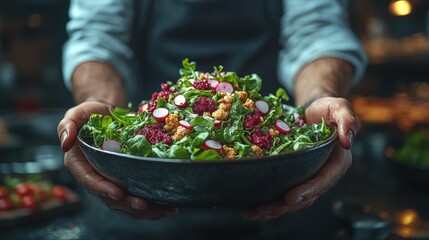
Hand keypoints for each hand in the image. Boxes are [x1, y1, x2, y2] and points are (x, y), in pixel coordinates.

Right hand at [57, 101, 177, 218]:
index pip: (89, 180)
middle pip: (109, 197)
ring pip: (125, 203)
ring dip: (143, 210)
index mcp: (80, 164)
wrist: (108, 113)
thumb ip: (68, 125)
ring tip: (162, 209)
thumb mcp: (77, 113)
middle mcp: (94, 177)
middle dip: (127, 203)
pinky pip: (136, 197)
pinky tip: (169, 206)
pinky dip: (152, 205)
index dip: (103, 189)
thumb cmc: (91, 113)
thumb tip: (65, 143)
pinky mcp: (125, 181)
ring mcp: (111, 181)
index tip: (118, 193)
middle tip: (143, 204)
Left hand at [241, 96, 356, 220]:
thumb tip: (347, 141)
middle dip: (284, 206)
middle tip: (262, 210)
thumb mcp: (339, 108)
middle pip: (306, 197)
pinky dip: (268, 201)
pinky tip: (250, 206)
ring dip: (272, 209)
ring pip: (293, 200)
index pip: (323, 180)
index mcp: (337, 162)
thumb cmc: (327, 107)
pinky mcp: (295, 176)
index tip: (290, 197)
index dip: (308, 191)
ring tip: (251, 212)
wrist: (314, 109)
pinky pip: (283, 192)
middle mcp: (323, 174)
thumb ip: (347, 120)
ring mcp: (309, 177)